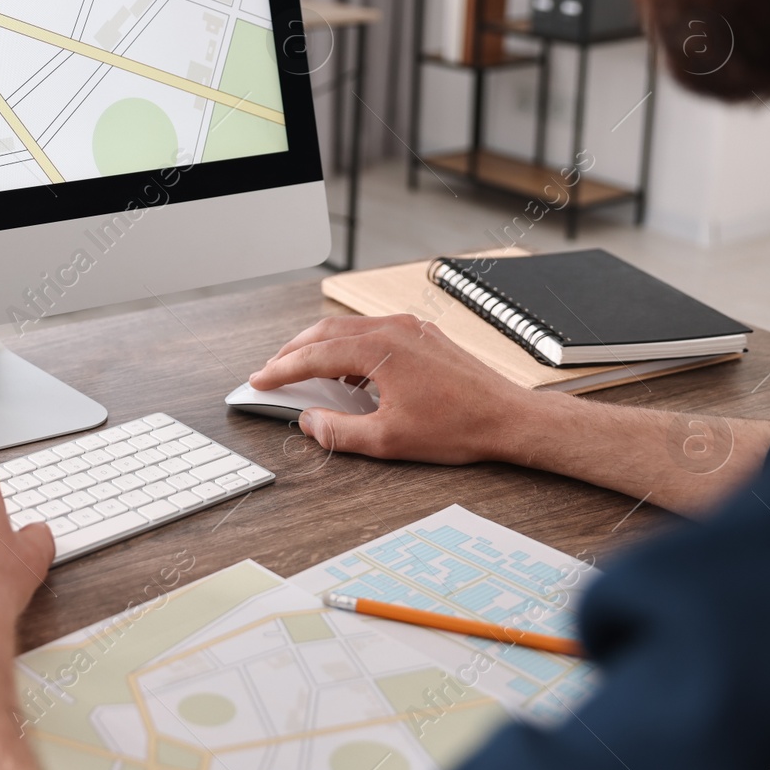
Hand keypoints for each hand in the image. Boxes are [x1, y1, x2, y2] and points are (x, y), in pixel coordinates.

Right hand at [248, 314, 531, 463]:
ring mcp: (409, 328)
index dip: (281, 370)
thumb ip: (339, 432)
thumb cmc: (459, 426)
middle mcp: (392, 329)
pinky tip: (347, 372)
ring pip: (348, 329)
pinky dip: (348, 348)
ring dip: (320, 347)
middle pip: (325, 331)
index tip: (259, 381)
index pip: (314, 355)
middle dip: (293, 351)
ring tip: (303, 371)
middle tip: (272, 372)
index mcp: (378, 349)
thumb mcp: (388, 440)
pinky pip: (372, 333)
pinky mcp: (422, 335)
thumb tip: (310, 423)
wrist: (509, 418)